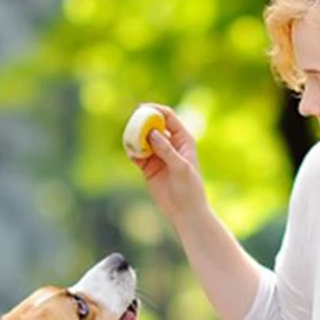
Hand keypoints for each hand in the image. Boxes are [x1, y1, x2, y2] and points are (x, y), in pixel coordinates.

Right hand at [127, 105, 207, 223]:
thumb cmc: (190, 188)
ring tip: (130, 140)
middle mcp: (170, 144)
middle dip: (142, 122)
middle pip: (153, 125)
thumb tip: (152, 133)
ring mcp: (158, 155)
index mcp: (182, 139)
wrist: (185, 211)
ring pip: (143, 139)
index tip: (143, 108)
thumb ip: (166, 150)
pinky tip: (131, 153)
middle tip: (132, 122)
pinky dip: (132, 152)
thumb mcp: (180, 167)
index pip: (168, 117)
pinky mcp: (148, 167)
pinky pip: (137, 155)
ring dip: (135, 137)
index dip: (155, 110)